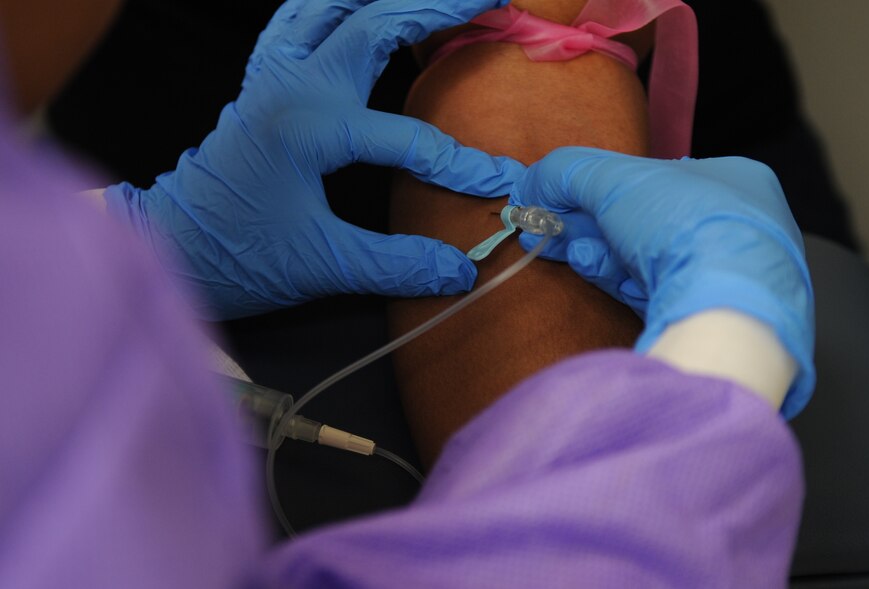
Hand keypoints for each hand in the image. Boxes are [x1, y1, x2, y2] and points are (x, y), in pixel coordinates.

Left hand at [105, 0, 519, 319]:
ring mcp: (272, 75)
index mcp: (309, 128)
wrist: (171, 246)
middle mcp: (291, 86)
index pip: (408, 139)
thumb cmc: (238, 255)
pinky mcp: (260, 80)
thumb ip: (398, 265)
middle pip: (376, 21)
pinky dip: (333, 4)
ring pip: (333, 4)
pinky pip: (298, 17)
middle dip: (440, 5)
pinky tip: (355, 5)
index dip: (460, 165)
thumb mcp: (325, 266)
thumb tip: (461, 270)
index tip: (500, 183)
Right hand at [510, 147, 813, 417]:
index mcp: (734, 181)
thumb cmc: (684, 224)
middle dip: (589, 221)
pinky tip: (584, 265)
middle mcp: (736, 227)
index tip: (561, 195)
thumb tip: (531, 179)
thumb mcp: (616, 180)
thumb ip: (569, 171)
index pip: (656, 178)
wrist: (724, 308)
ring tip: (554, 244)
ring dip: (594, 248)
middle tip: (544, 223)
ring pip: (644, 258)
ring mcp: (722, 276)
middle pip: (644, 219)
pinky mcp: (706, 317)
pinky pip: (651, 291)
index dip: (603, 186)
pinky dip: (614, 277)